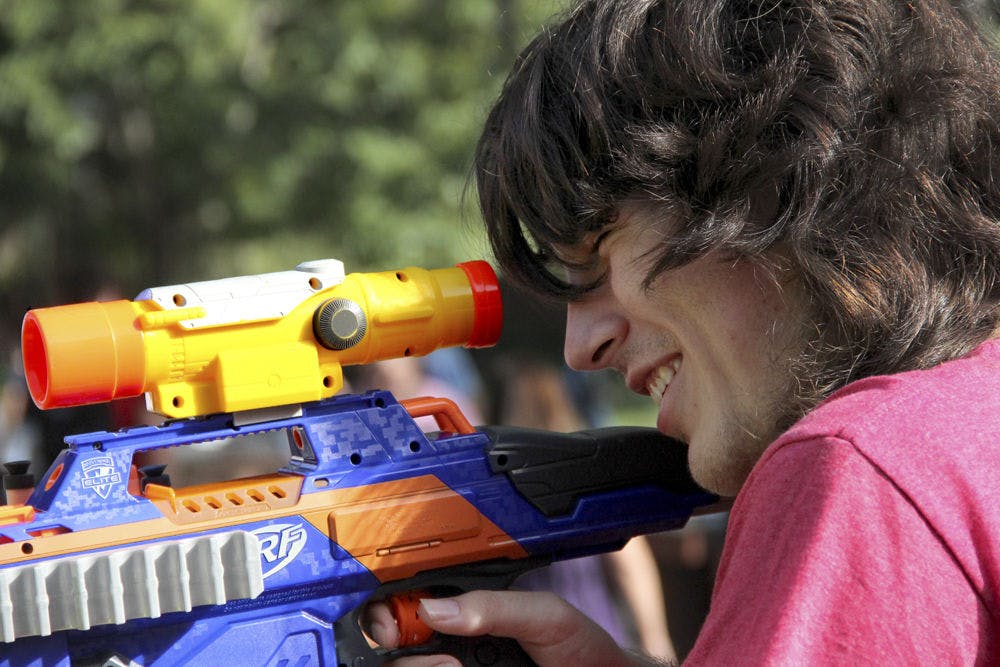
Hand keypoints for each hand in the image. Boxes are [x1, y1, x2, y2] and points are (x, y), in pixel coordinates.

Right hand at [367, 589, 659, 666]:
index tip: (390, 623)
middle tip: (436, 654)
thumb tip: (435, 607)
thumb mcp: (544, 615)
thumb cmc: (581, 649)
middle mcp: (450, 649)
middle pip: (392, 653)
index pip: (405, 609)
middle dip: (401, 653)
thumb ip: (494, 605)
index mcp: (464, 615)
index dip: (385, 614)